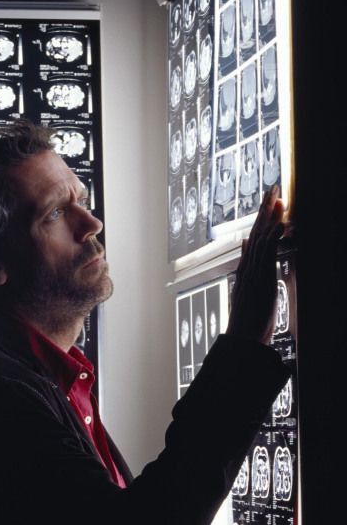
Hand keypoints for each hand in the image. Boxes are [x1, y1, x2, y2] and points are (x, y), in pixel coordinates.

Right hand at [226, 185, 285, 344]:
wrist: (243, 336)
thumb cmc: (247, 317)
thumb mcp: (245, 286)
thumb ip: (246, 263)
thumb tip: (245, 244)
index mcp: (246, 267)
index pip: (254, 236)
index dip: (261, 217)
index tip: (269, 200)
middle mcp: (248, 265)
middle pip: (256, 230)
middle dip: (265, 209)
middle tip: (273, 188)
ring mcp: (253, 270)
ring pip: (261, 237)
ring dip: (270, 216)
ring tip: (278, 198)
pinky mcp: (261, 277)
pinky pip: (268, 252)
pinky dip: (274, 236)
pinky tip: (281, 223)